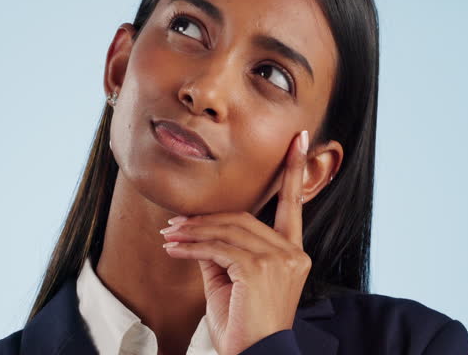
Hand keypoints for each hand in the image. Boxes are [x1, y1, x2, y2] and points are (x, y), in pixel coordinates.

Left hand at [159, 129, 311, 354]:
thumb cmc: (245, 328)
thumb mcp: (232, 284)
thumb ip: (223, 254)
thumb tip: (200, 234)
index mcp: (294, 254)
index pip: (293, 205)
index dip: (294, 170)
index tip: (298, 139)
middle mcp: (292, 253)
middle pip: (243, 218)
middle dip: (206, 220)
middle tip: (174, 224)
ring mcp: (278, 260)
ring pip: (228, 231)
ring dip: (193, 233)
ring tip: (168, 237)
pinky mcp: (258, 268)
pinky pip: (217, 248)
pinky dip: (191, 247)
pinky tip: (174, 250)